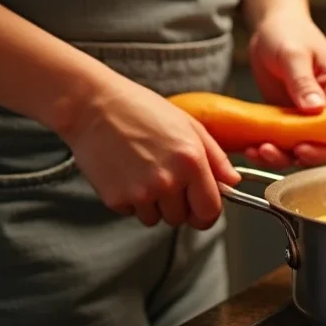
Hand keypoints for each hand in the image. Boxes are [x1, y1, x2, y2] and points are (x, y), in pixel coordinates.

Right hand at [62, 72, 240, 228]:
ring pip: (156, 219)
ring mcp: (141, 193)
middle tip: (166, 178)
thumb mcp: (188, 124)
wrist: (92, 105)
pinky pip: (132, 212)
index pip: (210, 211)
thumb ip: (216, 157)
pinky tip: (126, 173)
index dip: (207, 213)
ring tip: (143, 172)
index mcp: (191, 162)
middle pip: (182, 219)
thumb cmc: (140, 109)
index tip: (201, 208)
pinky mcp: (116, 199)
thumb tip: (232, 181)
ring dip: (154, 204)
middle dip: (179, 205)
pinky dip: (131, 200)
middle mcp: (168, 181)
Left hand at [246, 9, 325, 167]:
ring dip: (280, 155)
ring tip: (257, 150)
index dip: (325, 149)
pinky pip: (284, 140)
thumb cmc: (288, 31)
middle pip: (322, 147)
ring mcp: (308, 115)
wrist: (272, 24)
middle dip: (297, 155)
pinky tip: (253, 146)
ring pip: (301, 148)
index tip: (300, 149)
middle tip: (269, 151)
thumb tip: (315, 109)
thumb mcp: (294, 53)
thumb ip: (303, 82)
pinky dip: (270, 147)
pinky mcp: (289, 118)